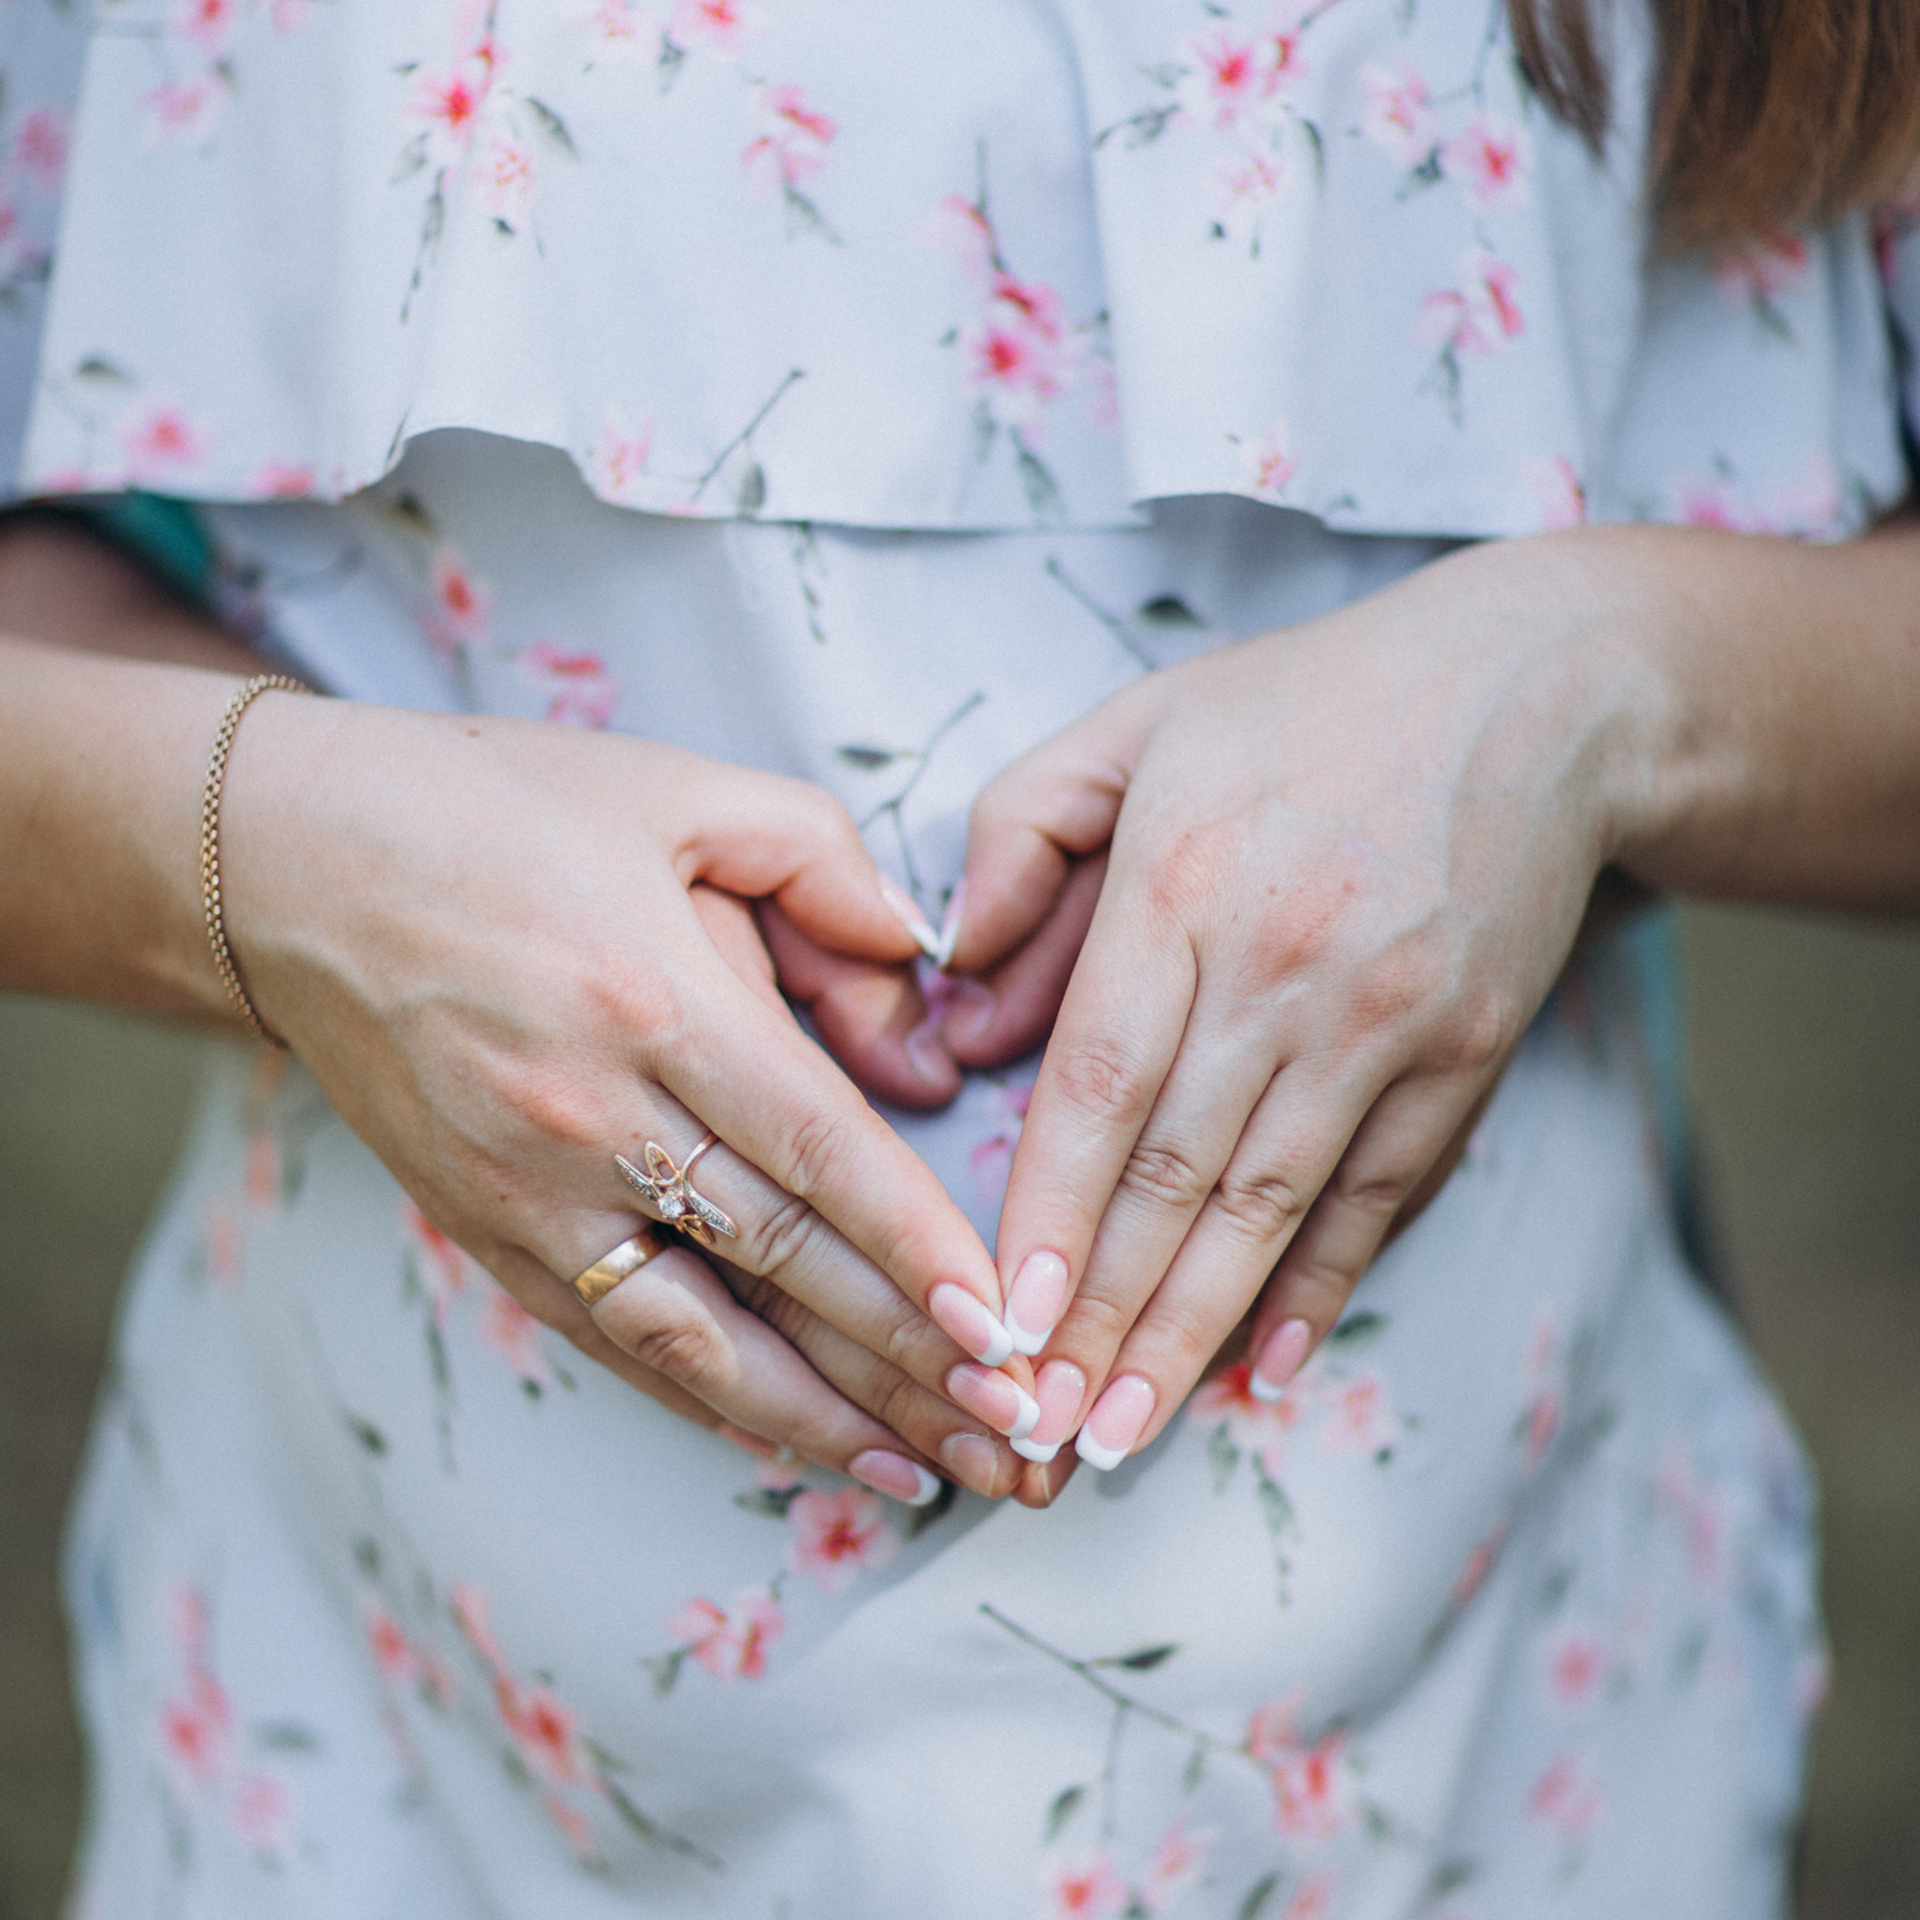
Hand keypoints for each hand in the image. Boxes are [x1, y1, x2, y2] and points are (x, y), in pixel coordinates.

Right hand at [221, 697, 1037, 1498]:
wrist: (288, 867)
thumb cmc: (496, 812)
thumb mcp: (678, 790)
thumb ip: (825, 870)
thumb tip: (921, 1000)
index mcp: (652, 1000)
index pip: (818, 1154)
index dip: (917, 1250)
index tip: (1004, 1330)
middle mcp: (588, 1119)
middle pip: (779, 1266)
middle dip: (911, 1360)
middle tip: (1021, 1433)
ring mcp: (525, 1194)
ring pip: (699, 1339)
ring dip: (824, 1420)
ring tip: (933, 1476)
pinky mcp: (482, 1234)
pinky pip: (614, 1340)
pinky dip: (710, 1402)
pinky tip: (793, 1442)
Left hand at [943, 536, 1636, 1483]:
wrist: (1537, 693)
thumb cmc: (1303, 710)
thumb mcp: (1132, 729)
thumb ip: (1016, 846)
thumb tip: (959, 1011)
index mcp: (1185, 882)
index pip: (1097, 1083)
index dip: (1046, 1214)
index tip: (998, 1322)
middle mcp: (1286, 964)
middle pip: (1177, 1172)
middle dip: (1102, 1314)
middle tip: (1039, 1430)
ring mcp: (1388, 1019)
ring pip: (1272, 1204)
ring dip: (1191, 1329)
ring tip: (1124, 1433)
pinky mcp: (1466, 1053)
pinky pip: (1382, 1191)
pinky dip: (1321, 1283)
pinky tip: (1265, 1364)